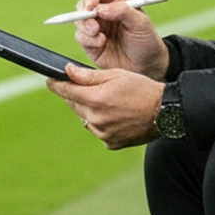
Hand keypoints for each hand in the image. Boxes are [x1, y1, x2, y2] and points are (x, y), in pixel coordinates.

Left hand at [47, 64, 162, 148]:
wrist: (164, 112)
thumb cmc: (141, 88)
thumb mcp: (115, 75)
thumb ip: (88, 75)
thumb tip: (66, 71)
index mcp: (95, 99)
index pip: (66, 91)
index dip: (56, 84)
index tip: (50, 80)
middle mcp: (95, 119)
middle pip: (74, 105)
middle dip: (77, 95)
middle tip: (90, 88)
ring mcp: (102, 133)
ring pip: (85, 119)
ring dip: (90, 110)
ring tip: (109, 102)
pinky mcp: (110, 142)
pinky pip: (98, 130)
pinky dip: (102, 123)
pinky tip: (116, 115)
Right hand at [73, 0, 168, 79]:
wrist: (146, 67)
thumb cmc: (146, 41)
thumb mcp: (140, 23)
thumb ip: (122, 11)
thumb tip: (100, 8)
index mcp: (117, 1)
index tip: (90, 6)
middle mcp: (104, 12)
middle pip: (83, 3)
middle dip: (84, 13)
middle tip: (93, 26)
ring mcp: (96, 28)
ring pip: (79, 21)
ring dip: (85, 27)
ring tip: (100, 38)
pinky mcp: (90, 44)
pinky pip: (80, 37)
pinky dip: (88, 40)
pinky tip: (101, 44)